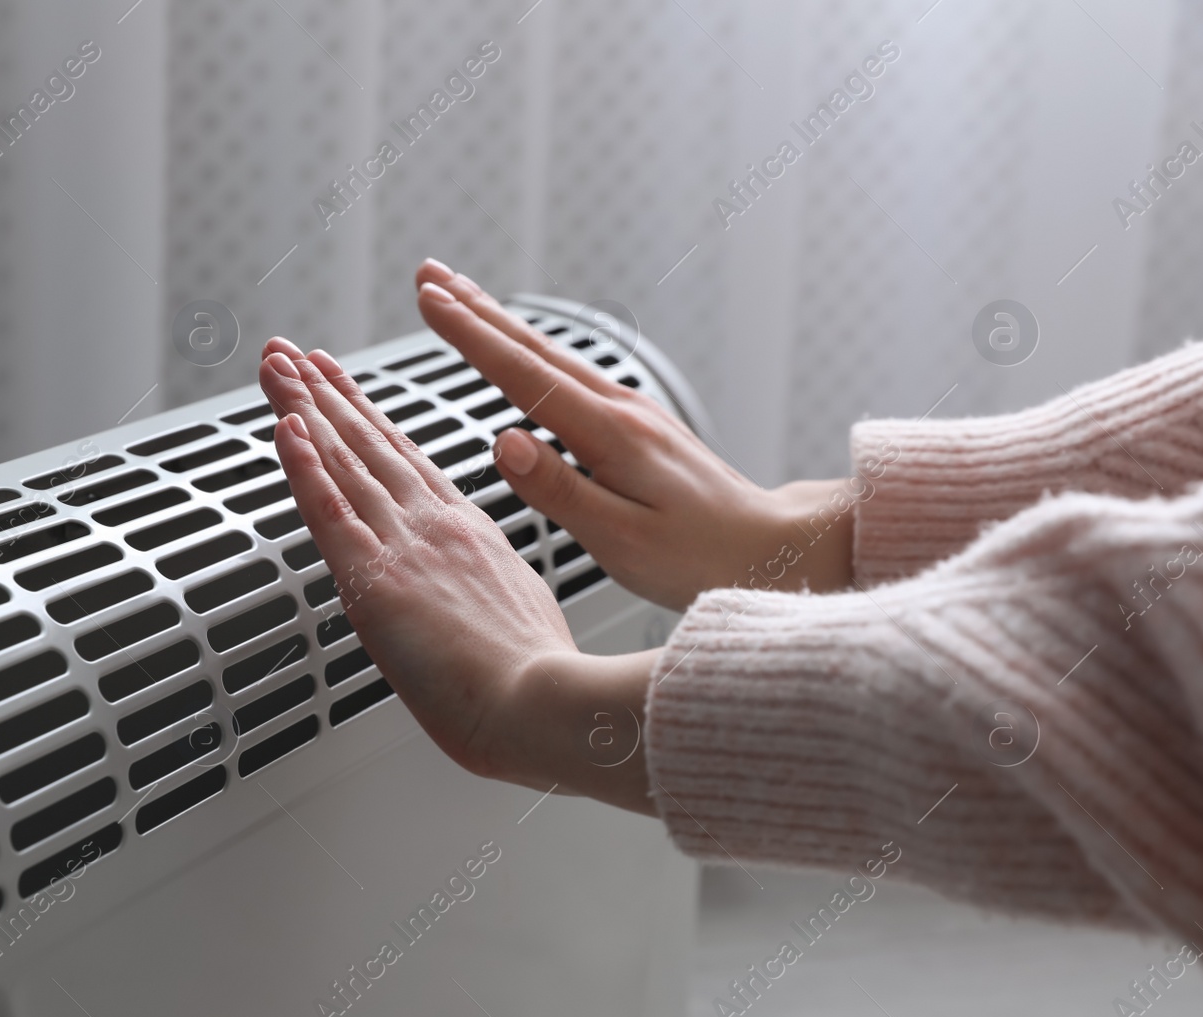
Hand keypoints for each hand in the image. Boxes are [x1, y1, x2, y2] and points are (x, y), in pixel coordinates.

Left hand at [257, 338, 658, 814]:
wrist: (545, 709)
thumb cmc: (538, 687)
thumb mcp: (521, 618)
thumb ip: (490, 596)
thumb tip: (478, 604)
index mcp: (469, 535)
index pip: (406, 460)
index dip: (367, 417)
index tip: (340, 383)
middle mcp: (435, 527)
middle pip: (367, 444)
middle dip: (324, 393)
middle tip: (293, 354)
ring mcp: (405, 546)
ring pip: (342, 461)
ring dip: (302, 407)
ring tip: (277, 365)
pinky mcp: (376, 578)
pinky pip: (328, 509)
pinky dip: (302, 463)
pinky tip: (284, 425)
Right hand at [414, 260, 854, 610]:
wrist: (774, 550)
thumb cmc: (701, 556)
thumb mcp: (621, 539)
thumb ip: (559, 489)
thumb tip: (505, 444)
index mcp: (610, 435)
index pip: (522, 374)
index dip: (470, 337)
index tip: (429, 302)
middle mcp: (621, 410)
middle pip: (533, 348)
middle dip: (475, 308)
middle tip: (429, 274)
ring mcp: (632, 413)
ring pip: (551, 356)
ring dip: (500, 324)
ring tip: (460, 299)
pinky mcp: (639, 426)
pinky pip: (570, 375)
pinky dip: (531, 354)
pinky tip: (521, 354)